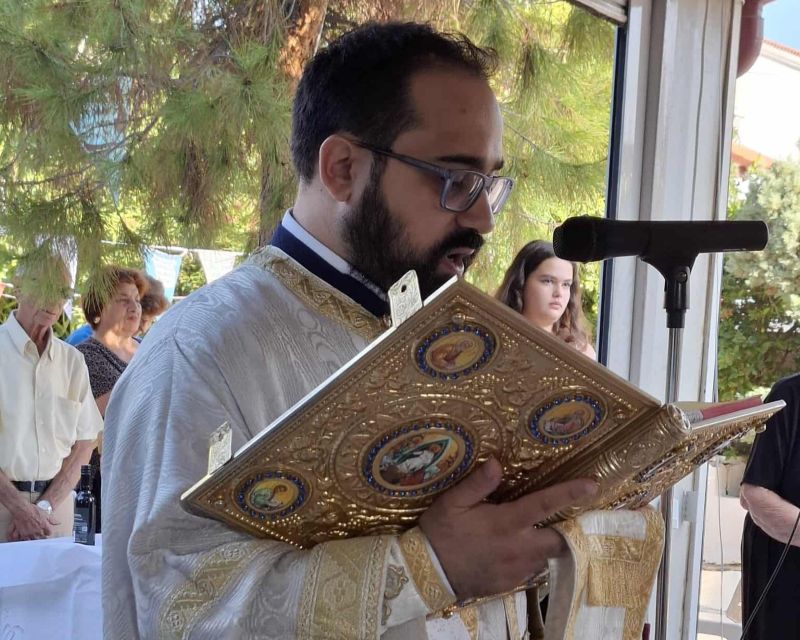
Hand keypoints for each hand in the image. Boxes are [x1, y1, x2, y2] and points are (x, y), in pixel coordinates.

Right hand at [6, 502, 58, 540]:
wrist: (21, 510)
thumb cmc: (33, 510)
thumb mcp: (44, 513)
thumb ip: (52, 520)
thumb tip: (58, 523)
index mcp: (44, 525)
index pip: (49, 533)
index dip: (48, 532)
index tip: (46, 531)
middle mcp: (38, 531)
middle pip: (42, 538)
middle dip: (42, 536)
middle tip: (40, 533)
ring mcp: (30, 534)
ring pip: (35, 540)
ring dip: (35, 538)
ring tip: (33, 535)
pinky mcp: (23, 535)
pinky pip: (26, 540)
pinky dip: (27, 539)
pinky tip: (27, 536)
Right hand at [419, 458, 597, 600]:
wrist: (427, 573)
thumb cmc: (440, 532)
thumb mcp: (452, 502)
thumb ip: (477, 483)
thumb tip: (497, 463)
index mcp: (506, 523)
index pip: (546, 504)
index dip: (570, 493)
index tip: (592, 485)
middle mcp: (518, 547)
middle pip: (559, 539)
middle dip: (567, 528)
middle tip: (564, 517)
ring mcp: (516, 569)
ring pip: (546, 556)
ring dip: (546, 543)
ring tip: (535, 533)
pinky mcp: (510, 584)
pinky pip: (532, 570)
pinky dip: (531, 558)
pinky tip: (515, 550)